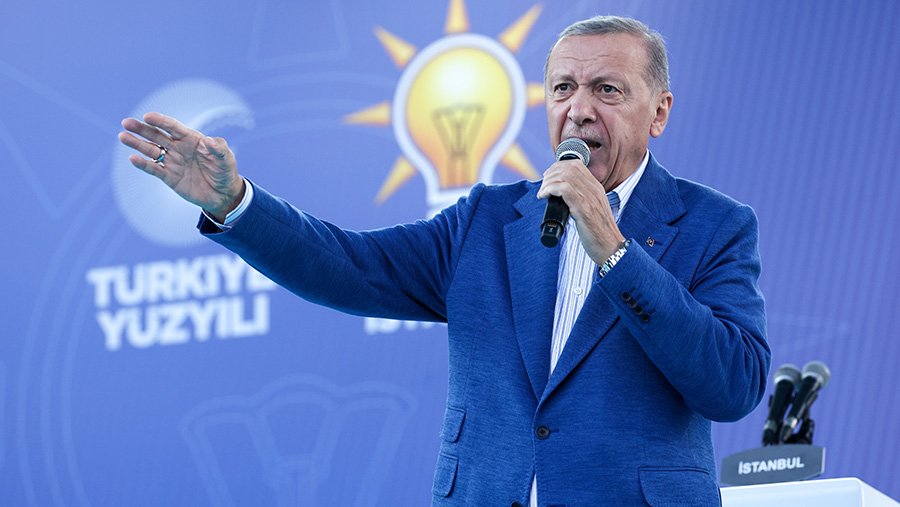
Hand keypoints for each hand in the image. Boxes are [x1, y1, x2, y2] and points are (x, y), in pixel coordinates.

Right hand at [118, 112, 244, 220]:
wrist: (223, 194)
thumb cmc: (225, 171)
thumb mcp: (226, 158)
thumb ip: (218, 148)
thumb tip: (209, 141)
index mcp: (191, 139)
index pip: (173, 127)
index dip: (160, 121)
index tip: (147, 116)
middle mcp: (179, 148)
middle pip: (157, 135)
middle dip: (142, 129)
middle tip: (126, 122)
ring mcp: (172, 162)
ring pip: (151, 150)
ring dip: (137, 143)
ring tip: (123, 136)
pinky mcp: (169, 177)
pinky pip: (154, 169)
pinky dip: (143, 164)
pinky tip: (133, 158)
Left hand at [537, 159, 625, 262]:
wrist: (610, 247)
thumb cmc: (598, 233)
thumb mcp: (591, 210)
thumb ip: (581, 200)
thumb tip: (561, 197)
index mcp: (596, 188)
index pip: (576, 165)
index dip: (558, 167)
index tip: (548, 177)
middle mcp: (593, 189)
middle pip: (569, 167)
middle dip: (551, 173)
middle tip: (543, 186)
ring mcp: (589, 197)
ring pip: (564, 175)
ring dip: (548, 182)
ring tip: (542, 193)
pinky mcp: (583, 208)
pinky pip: (564, 188)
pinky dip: (550, 189)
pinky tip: (544, 197)